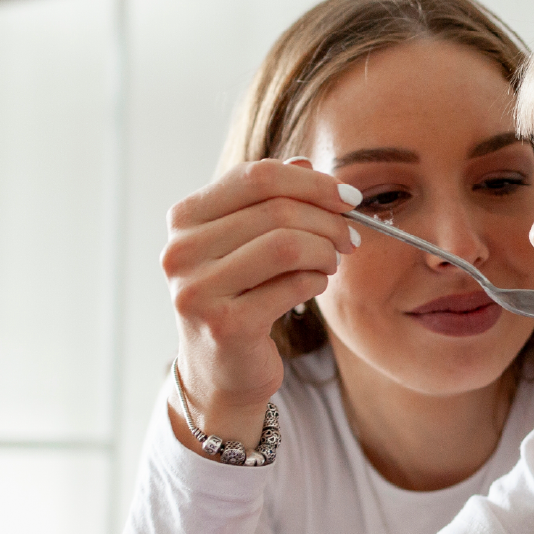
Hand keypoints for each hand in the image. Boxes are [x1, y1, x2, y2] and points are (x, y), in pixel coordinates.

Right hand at [161, 158, 360, 451]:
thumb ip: (269, 202)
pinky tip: (317, 285)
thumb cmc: (239, 298)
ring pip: (286, 245)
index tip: (347, 198)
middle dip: (327, 220)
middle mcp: (181, 251)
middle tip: (351, 237)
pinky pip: (292, 286)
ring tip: (334, 262)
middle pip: (276, 210)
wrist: (220, 371)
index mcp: (185, 219)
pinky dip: (316, 281)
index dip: (312, 182)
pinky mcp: (225, 325)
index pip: (256, 176)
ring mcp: (198, 290)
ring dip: (325, 251)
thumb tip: (305, 162)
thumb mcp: (246, 244)